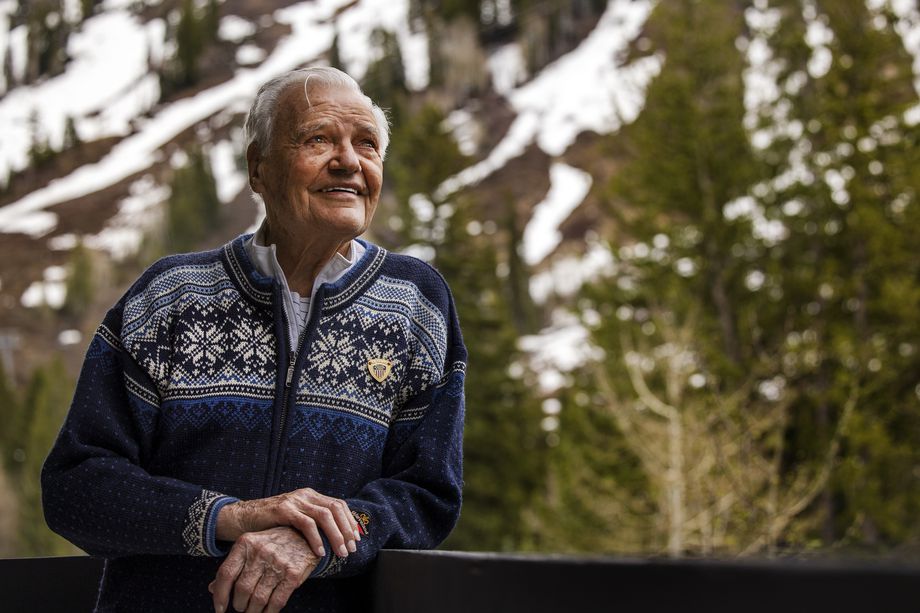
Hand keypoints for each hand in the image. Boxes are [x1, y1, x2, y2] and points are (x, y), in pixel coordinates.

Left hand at [209, 527, 317, 612]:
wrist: (306, 535)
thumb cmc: (274, 543)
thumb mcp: (251, 547)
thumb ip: (233, 566)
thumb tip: (211, 588)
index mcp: (245, 543)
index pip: (226, 574)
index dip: (220, 595)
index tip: (220, 609)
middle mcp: (260, 551)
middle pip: (241, 589)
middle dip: (239, 605)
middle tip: (242, 607)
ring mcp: (277, 562)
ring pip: (258, 598)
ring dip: (253, 610)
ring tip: (253, 610)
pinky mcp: (293, 573)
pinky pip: (276, 601)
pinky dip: (269, 612)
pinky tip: (267, 612)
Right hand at [216, 488, 359, 558]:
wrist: (243, 518)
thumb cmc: (272, 523)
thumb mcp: (296, 519)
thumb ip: (313, 522)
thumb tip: (336, 538)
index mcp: (311, 496)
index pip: (338, 505)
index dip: (350, 521)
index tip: (356, 538)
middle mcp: (305, 495)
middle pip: (335, 509)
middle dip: (346, 530)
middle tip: (351, 549)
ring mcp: (295, 501)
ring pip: (324, 516)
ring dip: (336, 536)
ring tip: (340, 552)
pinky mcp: (283, 510)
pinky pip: (306, 524)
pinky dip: (316, 539)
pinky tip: (319, 552)